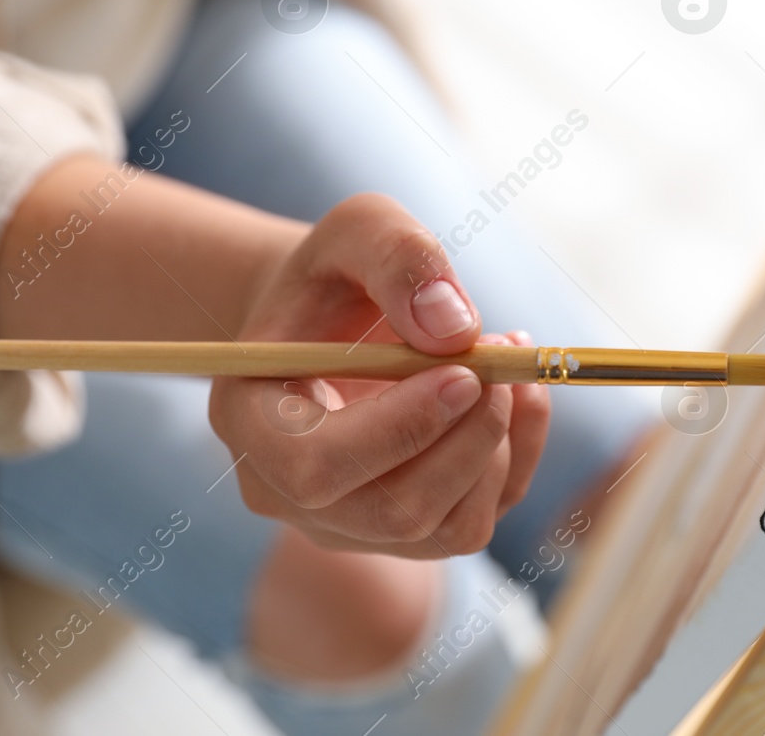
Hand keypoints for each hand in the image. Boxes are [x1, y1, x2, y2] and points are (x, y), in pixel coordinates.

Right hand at [208, 193, 550, 557]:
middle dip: (470, 438)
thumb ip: (400, 257)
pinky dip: (517, 458)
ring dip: (499, 444)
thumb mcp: (361, 227)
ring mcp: (349, 524)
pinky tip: (516, 395)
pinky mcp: (408, 536)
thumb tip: (455, 331)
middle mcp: (287, 493)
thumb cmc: (338, 272)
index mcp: (248, 420)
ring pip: (451, 529)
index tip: (463, 372)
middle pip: (394, 512)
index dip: (400, 430)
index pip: (315, 467)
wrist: (334, 317)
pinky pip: (481, 522)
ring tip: (504, 362)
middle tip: (499, 357)